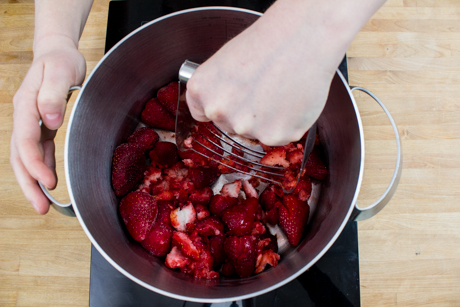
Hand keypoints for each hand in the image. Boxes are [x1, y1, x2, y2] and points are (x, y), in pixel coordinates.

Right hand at [10, 37, 85, 213]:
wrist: (57, 52)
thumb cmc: (60, 60)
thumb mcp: (60, 72)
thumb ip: (52, 95)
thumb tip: (49, 121)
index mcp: (26, 104)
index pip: (25, 140)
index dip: (35, 163)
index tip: (47, 182)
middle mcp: (25, 116)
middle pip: (20, 155)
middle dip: (29, 183)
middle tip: (41, 207)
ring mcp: (31, 122)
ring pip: (26, 157)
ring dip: (33, 181)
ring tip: (44, 204)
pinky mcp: (41, 124)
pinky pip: (38, 150)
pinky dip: (42, 166)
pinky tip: (48, 180)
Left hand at [185, 0, 383, 145]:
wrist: (302, 38)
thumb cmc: (268, 43)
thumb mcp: (225, 61)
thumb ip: (218, 90)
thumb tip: (225, 108)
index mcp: (201, 91)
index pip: (203, 115)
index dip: (223, 107)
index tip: (235, 100)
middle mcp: (218, 112)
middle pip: (230, 126)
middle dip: (245, 114)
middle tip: (263, 90)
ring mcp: (245, 127)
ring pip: (255, 133)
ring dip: (267, 121)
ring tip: (279, 91)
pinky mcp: (274, 136)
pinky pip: (279, 137)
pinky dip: (287, 124)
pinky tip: (290, 101)